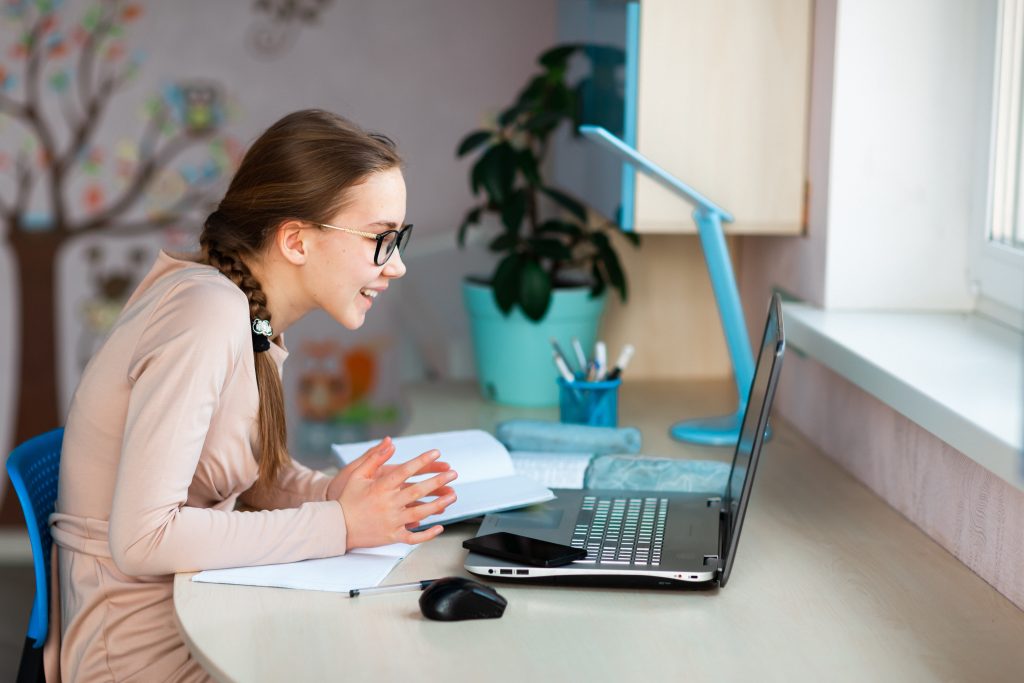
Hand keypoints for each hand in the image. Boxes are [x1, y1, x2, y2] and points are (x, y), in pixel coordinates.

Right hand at [338, 440, 458, 549]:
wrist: (336, 527)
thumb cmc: (347, 499)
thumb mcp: (357, 474)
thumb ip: (374, 458)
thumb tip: (390, 443)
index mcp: (380, 487)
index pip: (405, 470)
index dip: (422, 460)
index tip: (436, 452)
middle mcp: (388, 504)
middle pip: (417, 491)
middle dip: (437, 481)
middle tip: (452, 474)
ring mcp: (391, 521)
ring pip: (420, 513)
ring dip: (438, 504)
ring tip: (452, 496)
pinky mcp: (392, 536)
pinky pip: (413, 536)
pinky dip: (427, 533)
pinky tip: (439, 526)